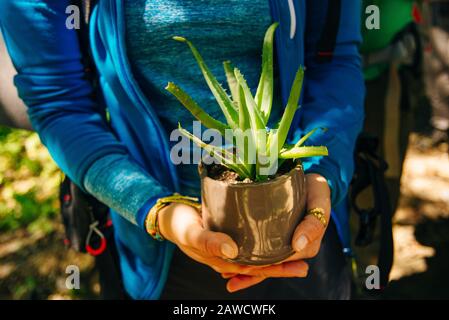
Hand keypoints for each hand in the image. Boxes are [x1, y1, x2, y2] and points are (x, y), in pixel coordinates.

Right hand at [158, 203, 308, 286]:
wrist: (168, 217)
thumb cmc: (179, 225)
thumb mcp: (191, 233)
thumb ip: (209, 242)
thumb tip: (233, 251)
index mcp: (222, 259)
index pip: (254, 267)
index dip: (275, 267)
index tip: (296, 263)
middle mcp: (228, 257)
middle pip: (259, 264)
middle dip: (282, 266)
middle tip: (305, 264)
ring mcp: (228, 249)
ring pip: (256, 256)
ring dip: (275, 257)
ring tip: (296, 256)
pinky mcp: (227, 237)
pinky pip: (248, 246)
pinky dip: (262, 247)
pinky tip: (273, 243)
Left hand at [224, 173, 330, 291]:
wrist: (310, 180)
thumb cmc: (315, 188)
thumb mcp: (319, 200)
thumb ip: (314, 223)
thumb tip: (298, 245)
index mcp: (308, 244)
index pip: (286, 260)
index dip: (267, 264)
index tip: (249, 265)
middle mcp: (296, 248)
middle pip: (273, 264)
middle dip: (252, 270)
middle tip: (230, 271)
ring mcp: (286, 244)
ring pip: (267, 262)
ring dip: (247, 271)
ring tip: (227, 275)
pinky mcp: (276, 238)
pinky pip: (264, 254)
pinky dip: (249, 262)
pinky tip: (230, 268)